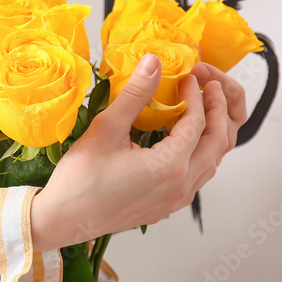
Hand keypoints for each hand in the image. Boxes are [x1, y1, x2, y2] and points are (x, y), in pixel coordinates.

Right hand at [30, 55, 244, 251]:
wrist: (63, 220)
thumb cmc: (79, 179)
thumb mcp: (106, 129)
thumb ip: (135, 94)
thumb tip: (153, 62)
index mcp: (170, 166)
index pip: (197, 122)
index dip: (195, 96)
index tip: (186, 78)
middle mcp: (180, 186)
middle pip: (216, 143)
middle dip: (218, 112)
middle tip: (210, 89)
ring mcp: (174, 201)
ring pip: (210, 164)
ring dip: (211, 135)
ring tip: (202, 112)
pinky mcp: (165, 208)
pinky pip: (196, 179)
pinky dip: (200, 155)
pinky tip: (184, 144)